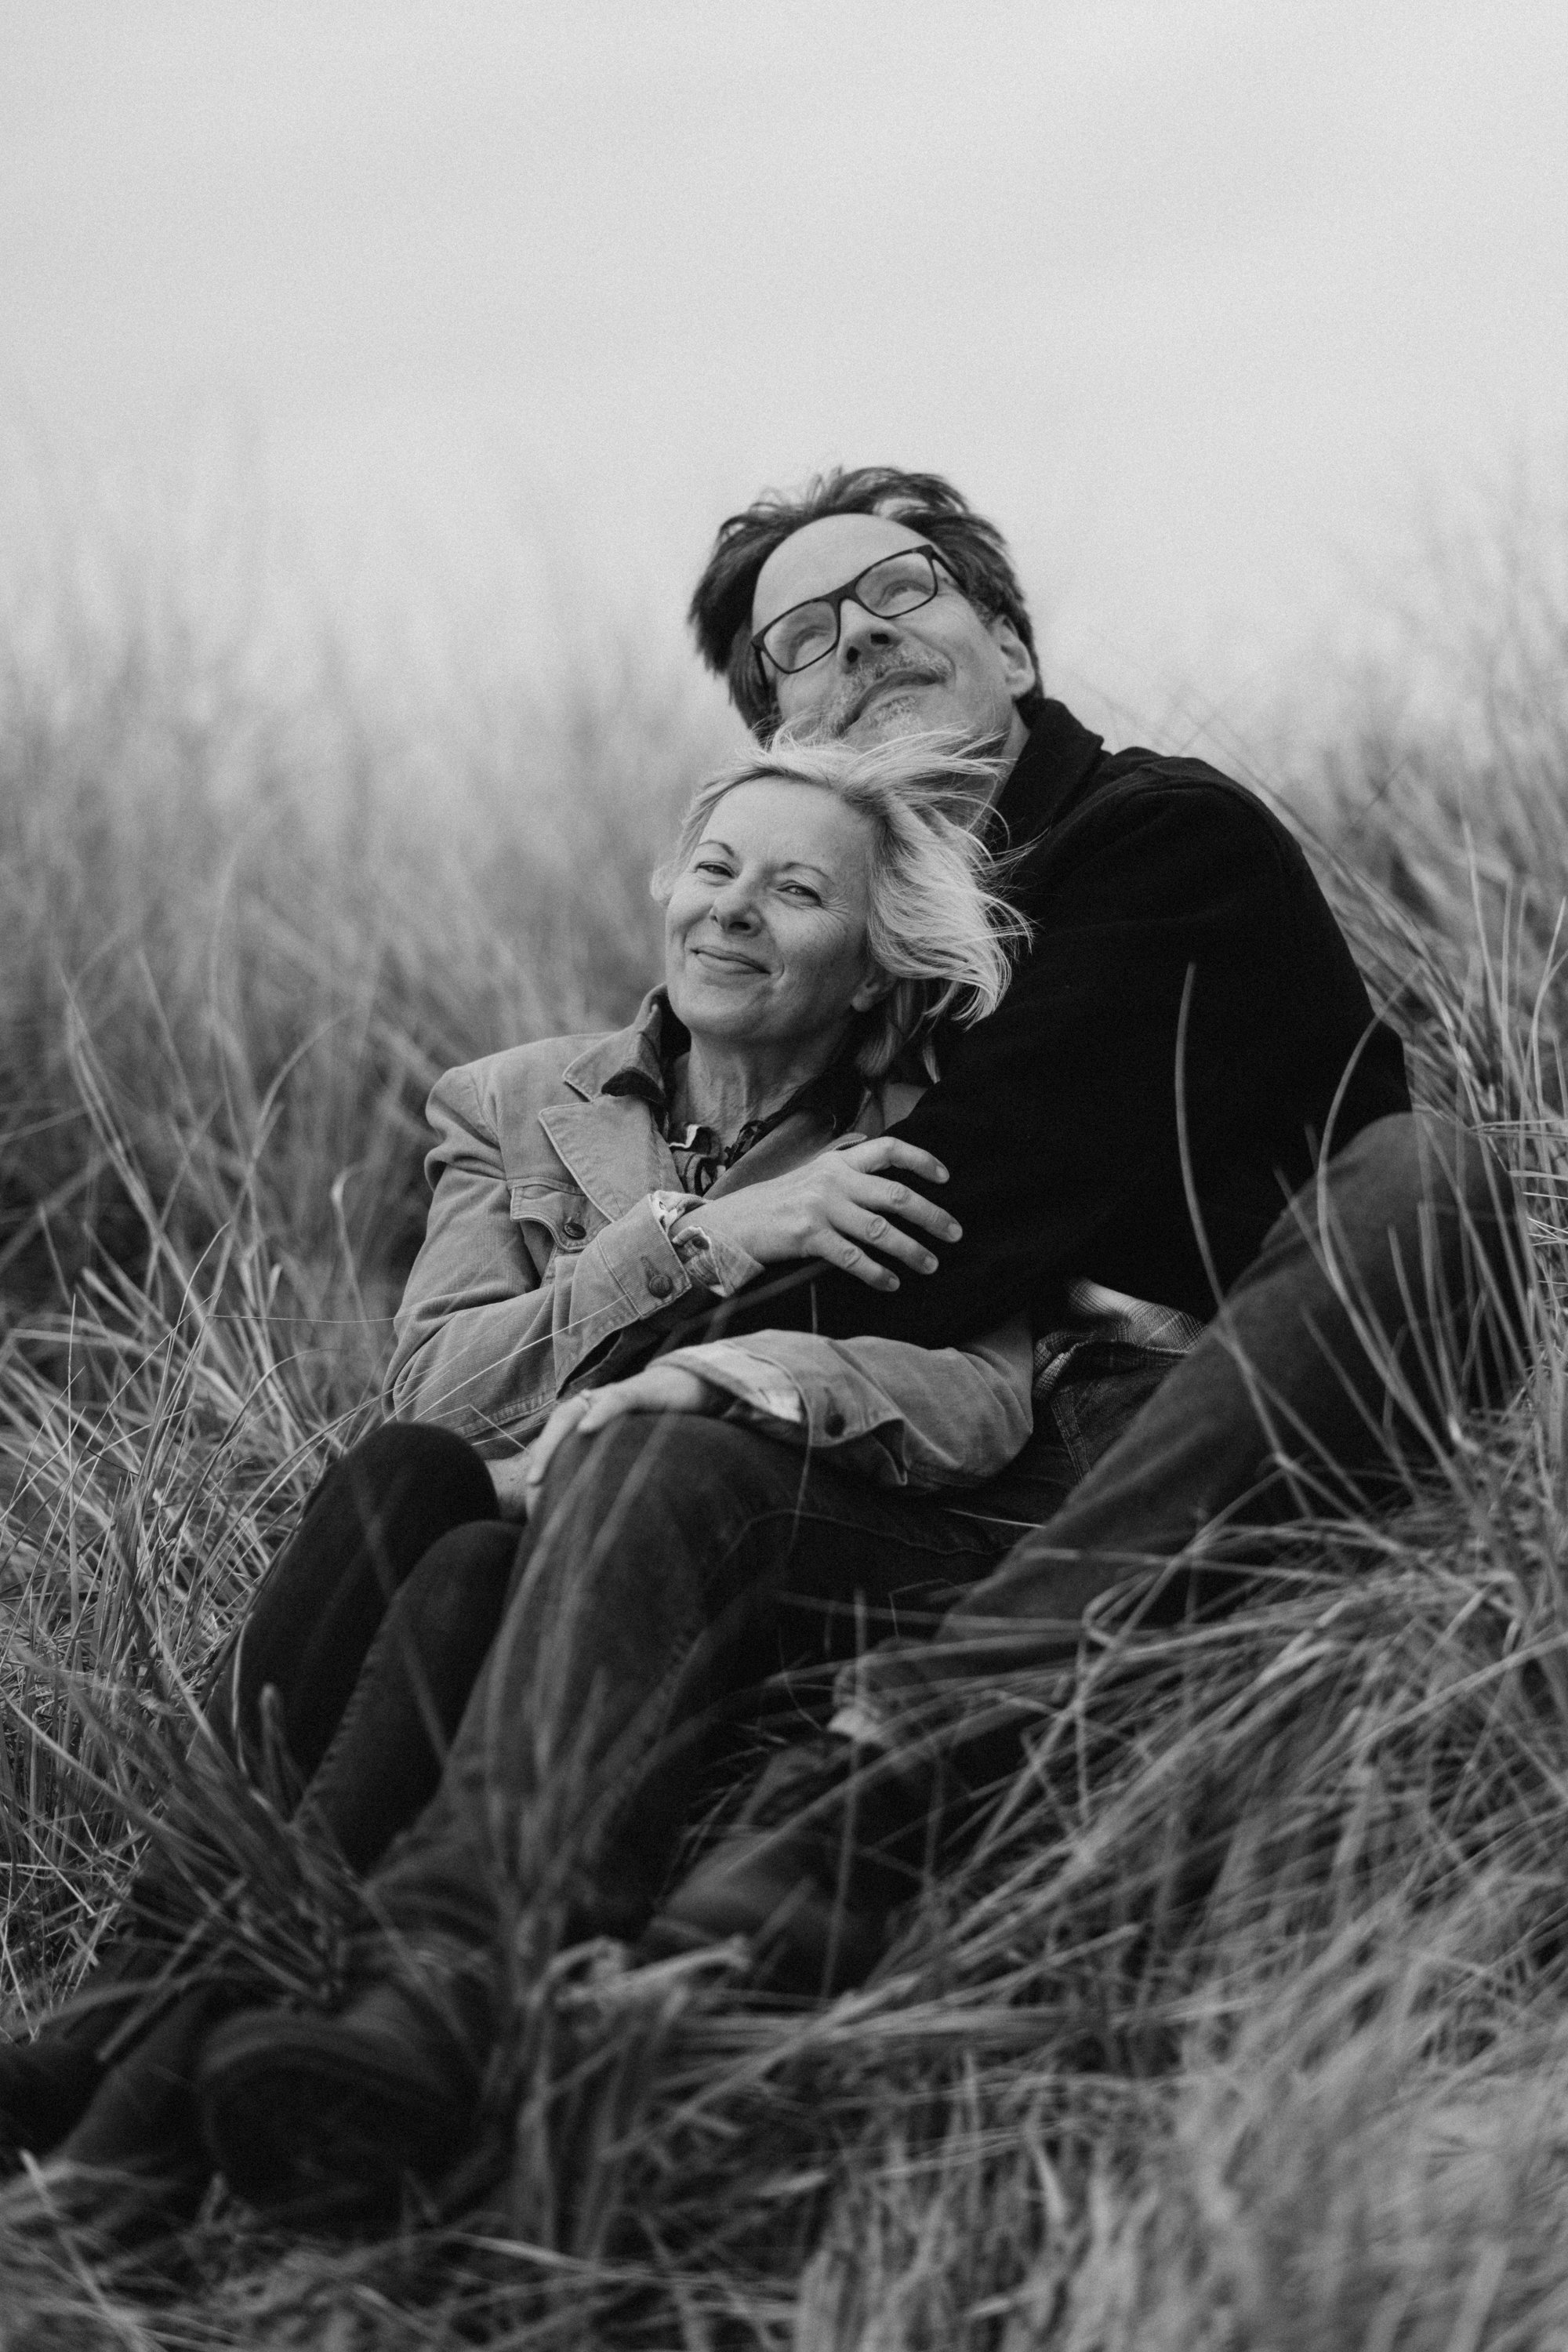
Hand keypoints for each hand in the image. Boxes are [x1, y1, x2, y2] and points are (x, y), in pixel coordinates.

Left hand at [514, 1364, 721, 1519]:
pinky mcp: (641, 1390)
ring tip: (540, 1471)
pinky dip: (599, 1412)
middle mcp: (600, 1402)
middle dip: (542, 1453)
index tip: (534, 1492)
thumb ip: (620, 1464)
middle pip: (560, 1422)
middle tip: (532, 1486)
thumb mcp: (639, 1446)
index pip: (561, 1434)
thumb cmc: (669, 1420)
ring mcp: (617, 1395)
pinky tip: (586, 1428)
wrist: (701, 1385)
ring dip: (554, 1441)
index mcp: (597, 1414)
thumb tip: (606, 1505)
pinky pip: (616, 1400)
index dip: (545, 1458)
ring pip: (575, 1412)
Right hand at [684, 1137, 959, 1293]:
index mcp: (838, 1162)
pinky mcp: (808, 1236)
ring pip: (879, 1230)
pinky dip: (877, 1273)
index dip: (921, 1160)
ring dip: (911, 1249)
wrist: (731, 1222)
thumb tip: (892, 1188)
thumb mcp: (813, 1177)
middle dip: (931, 1215)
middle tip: (955, 1233)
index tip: (946, 1177)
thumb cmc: (779, 1204)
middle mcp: (833, 1181)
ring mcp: (820, 1208)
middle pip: (895, 1194)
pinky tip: (892, 1283)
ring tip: (930, 1264)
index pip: (888, 1150)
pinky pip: (853, 1257)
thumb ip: (849, 1177)